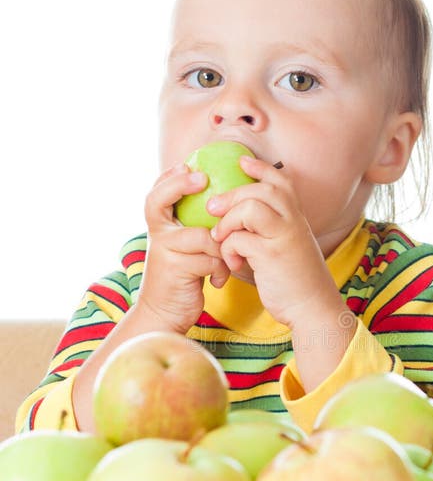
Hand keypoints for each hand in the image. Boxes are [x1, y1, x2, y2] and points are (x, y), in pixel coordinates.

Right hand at [137, 164, 229, 332]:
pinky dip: (220, 269)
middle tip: (203, 180)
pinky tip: (217, 280)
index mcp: (159, 228)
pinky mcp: (176, 270)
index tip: (190, 165)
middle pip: (158, 201)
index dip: (170, 177)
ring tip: (227, 261)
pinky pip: (210, 259)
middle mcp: (157, 236)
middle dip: (181, 186)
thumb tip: (222, 199)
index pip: (157, 194)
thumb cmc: (183, 278)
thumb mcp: (185, 249)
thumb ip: (192, 227)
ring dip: (221, 248)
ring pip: (202, 236)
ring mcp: (164, 252)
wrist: (165, 315)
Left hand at [207, 156, 337, 328]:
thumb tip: (242, 217)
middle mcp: (293, 222)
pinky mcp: (272, 256)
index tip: (242, 162)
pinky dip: (229, 249)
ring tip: (220, 236)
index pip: (281, 181)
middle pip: (261, 189)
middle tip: (213, 207)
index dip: (261, 168)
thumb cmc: (296, 280)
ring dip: (228, 220)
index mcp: (296, 218)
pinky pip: (240, 239)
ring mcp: (284, 237)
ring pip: (250, 208)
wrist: (313, 307)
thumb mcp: (289, 246)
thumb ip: (272, 229)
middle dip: (232, 194)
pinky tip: (232, 263)